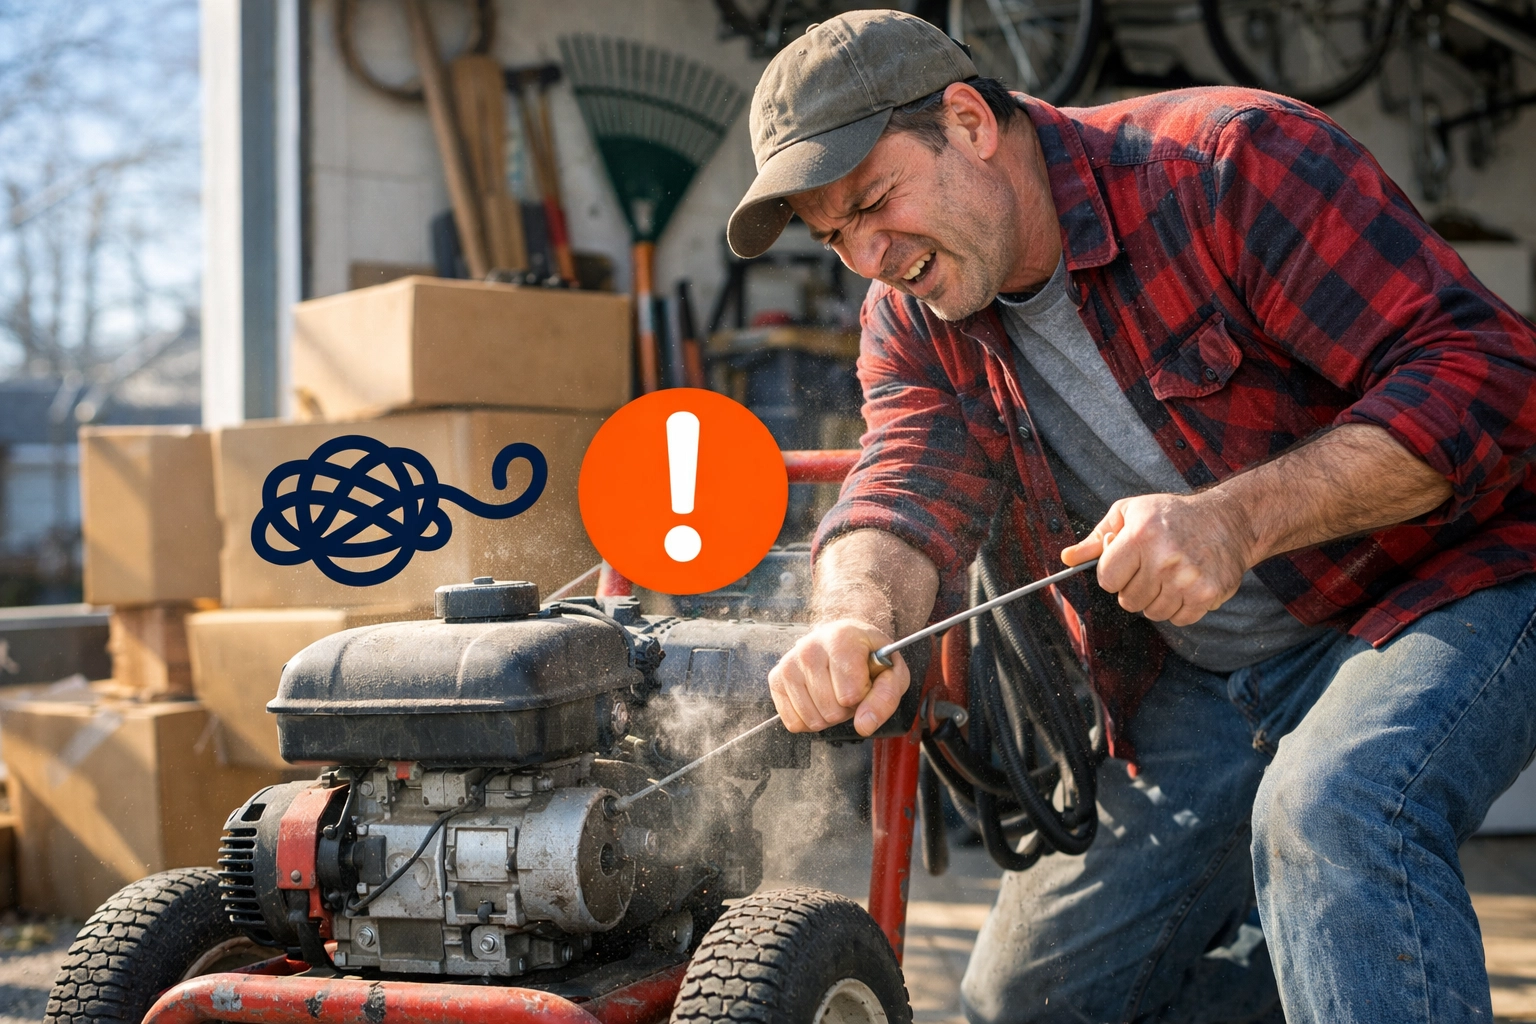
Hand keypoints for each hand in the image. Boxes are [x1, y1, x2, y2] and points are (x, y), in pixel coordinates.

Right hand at [768, 619, 909, 735]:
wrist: (842, 639)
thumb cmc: (867, 656)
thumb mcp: (892, 672)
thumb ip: (886, 697)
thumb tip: (864, 725)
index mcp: (841, 639)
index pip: (850, 694)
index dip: (864, 696)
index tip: (865, 679)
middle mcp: (809, 648)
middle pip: (831, 710)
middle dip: (846, 708)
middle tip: (849, 688)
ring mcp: (789, 663)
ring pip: (812, 719)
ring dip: (828, 715)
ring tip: (834, 692)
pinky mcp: (776, 678)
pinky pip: (793, 722)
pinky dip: (810, 720)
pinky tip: (817, 699)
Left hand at [1060, 492, 1252, 625]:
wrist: (1228, 520)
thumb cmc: (1170, 515)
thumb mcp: (1129, 514)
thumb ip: (1096, 539)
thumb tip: (1067, 559)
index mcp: (1140, 536)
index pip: (1106, 580)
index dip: (1113, 574)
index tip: (1126, 563)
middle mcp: (1164, 558)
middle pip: (1128, 600)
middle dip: (1134, 587)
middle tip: (1152, 567)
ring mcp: (1187, 578)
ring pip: (1152, 613)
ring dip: (1157, 599)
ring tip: (1170, 575)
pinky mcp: (1208, 594)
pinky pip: (1179, 619)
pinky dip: (1179, 608)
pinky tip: (1186, 585)